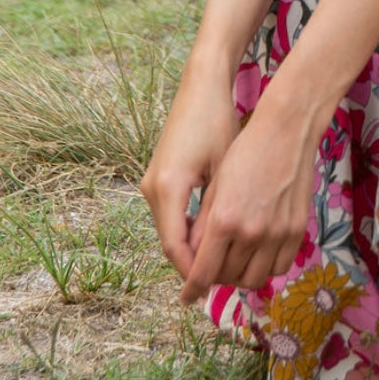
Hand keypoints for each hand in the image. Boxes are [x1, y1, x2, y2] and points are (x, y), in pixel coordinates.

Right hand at [140, 63, 240, 282]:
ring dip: (192, 247)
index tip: (209, 293)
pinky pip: (172, 213)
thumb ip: (218, 213)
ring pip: (171, 228)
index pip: (174, 247)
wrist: (201, 86)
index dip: (193, 273)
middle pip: (170, 241)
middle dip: (194, 264)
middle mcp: (153, 188)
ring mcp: (153, 181)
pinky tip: (212, 236)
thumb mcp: (225, 171)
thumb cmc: (220, 122)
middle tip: (220, 285)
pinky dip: (189, 228)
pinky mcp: (159, 176)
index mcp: (168, 188)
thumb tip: (220, 255)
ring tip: (221, 265)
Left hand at [176, 87, 326, 304]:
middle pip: (228, 278)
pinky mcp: (296, 230)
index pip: (203, 272)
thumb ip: (203, 227)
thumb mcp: (216, 187)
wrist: (286, 132)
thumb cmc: (245, 152)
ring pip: (254, 279)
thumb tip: (195, 258)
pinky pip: (279, 267)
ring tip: (234, 263)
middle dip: (215, 278)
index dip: (191, 288)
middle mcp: (251, 232)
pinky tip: (257, 256)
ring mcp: (277, 233)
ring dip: (240, 276)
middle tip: (211, 269)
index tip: (186, 297)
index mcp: (224, 220)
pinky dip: (265, 268)